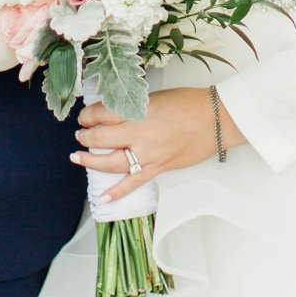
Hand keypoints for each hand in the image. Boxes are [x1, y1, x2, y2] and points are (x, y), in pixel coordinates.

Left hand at [71, 87, 244, 205]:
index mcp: (138, 111)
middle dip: (85, 137)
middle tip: (80, 135)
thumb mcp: (155, 97)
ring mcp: (148, 154)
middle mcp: (139, 134)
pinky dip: (117, 193)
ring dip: (90, 160)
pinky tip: (102, 198)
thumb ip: (133, 107)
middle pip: (100, 139)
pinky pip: (133, 182)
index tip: (85, 116)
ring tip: (79, 157)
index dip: (88, 115)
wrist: (216, 119)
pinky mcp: (158, 168)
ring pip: (111, 162)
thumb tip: (113, 114)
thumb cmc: (189, 103)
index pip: (101, 114)